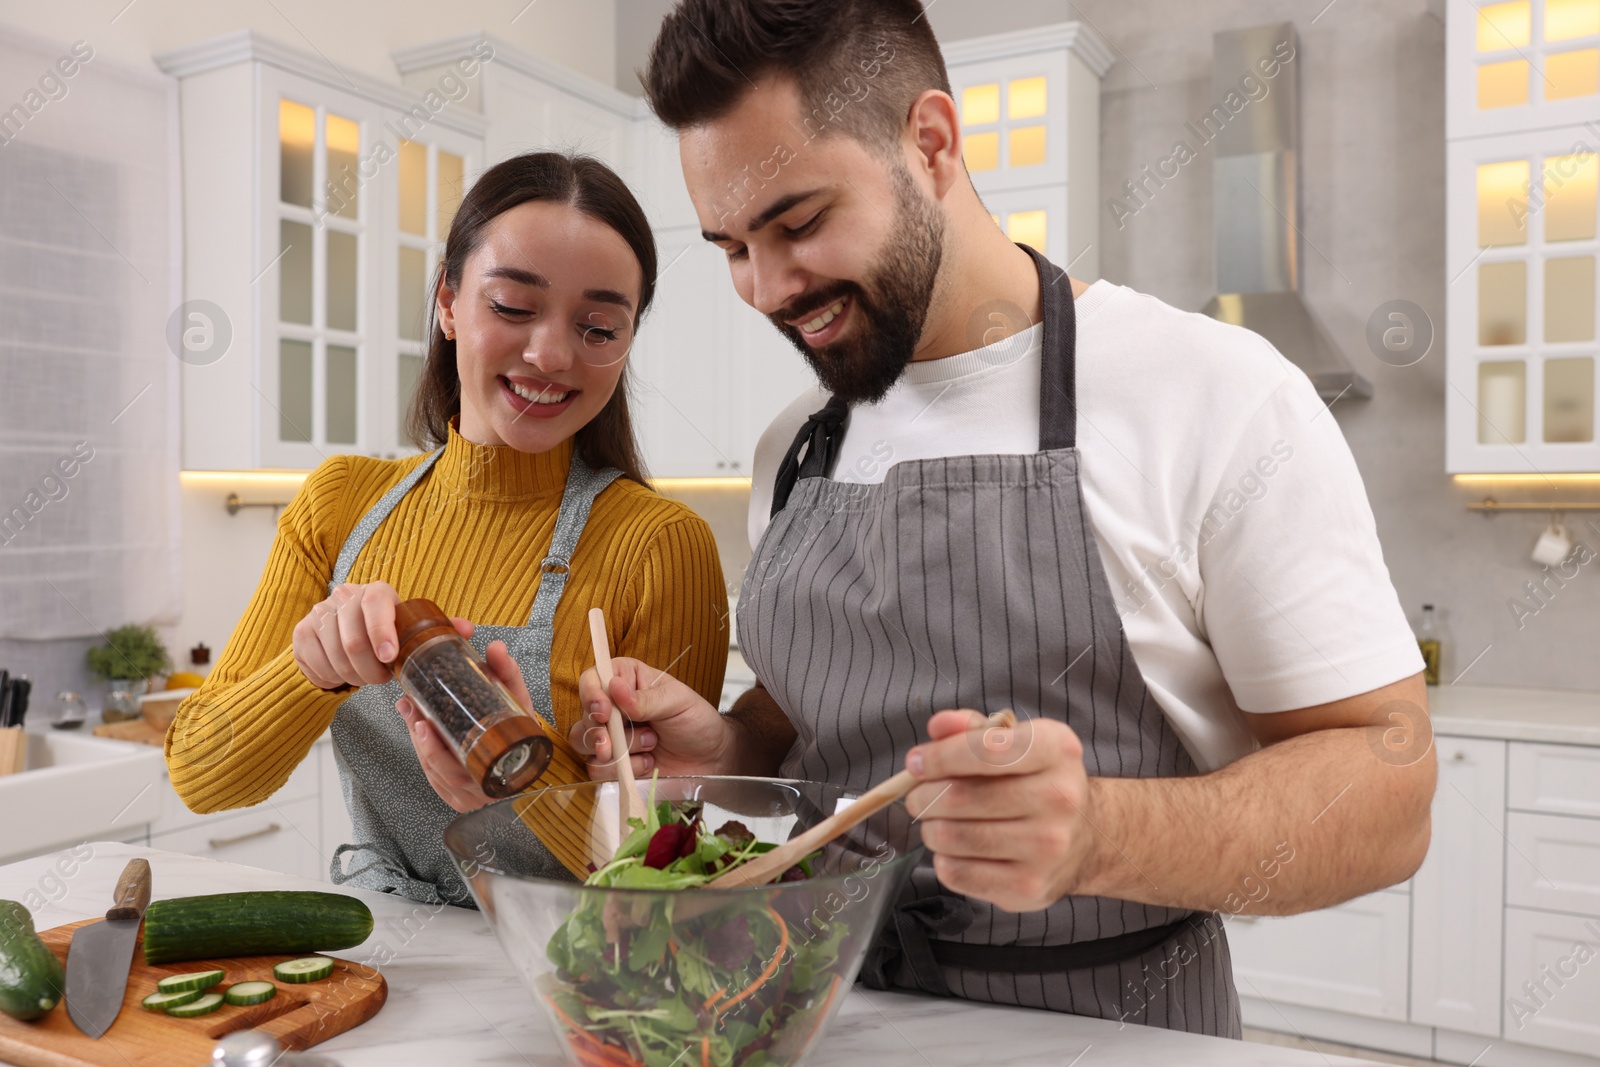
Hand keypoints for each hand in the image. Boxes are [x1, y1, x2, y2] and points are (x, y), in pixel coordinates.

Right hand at [293, 581, 403, 688]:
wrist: (350, 627)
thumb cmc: (382, 632)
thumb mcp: (401, 629)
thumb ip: (406, 639)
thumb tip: (406, 662)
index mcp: (375, 590)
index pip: (375, 604)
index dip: (382, 633)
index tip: (389, 657)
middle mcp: (344, 596)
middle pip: (354, 642)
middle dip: (370, 671)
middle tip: (379, 678)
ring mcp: (319, 612)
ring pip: (337, 660)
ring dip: (353, 678)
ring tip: (362, 676)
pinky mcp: (301, 632)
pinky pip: (318, 668)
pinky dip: (333, 680)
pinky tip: (341, 673)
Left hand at [396, 618, 536, 812]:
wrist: (529, 753)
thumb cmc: (523, 728)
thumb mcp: (518, 700)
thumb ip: (507, 673)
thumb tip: (495, 647)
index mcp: (501, 770)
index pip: (461, 770)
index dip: (436, 751)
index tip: (423, 724)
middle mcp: (486, 789)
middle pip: (443, 773)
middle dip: (422, 742)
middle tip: (412, 713)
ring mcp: (472, 798)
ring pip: (437, 777)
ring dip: (420, 746)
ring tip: (412, 717)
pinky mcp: (460, 798)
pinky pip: (437, 781)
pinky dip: (425, 756)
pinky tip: (418, 733)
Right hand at [570, 657, 731, 779]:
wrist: (710, 759)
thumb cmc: (696, 720)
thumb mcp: (677, 702)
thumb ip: (645, 699)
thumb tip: (615, 688)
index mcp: (627, 680)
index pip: (593, 679)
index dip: (591, 695)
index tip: (603, 711)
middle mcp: (613, 707)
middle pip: (584, 716)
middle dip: (601, 732)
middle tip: (614, 743)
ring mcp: (611, 736)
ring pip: (586, 744)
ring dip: (619, 750)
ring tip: (651, 744)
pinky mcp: (614, 763)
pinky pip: (598, 769)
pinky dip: (625, 768)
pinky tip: (649, 763)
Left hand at [904, 710, 1098, 912]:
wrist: (1085, 839)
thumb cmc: (1037, 781)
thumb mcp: (1015, 741)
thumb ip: (972, 728)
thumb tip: (938, 726)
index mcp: (1056, 750)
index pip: (985, 750)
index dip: (939, 756)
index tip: (916, 763)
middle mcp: (1059, 798)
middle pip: (961, 796)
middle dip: (923, 795)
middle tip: (918, 796)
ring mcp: (1047, 848)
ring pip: (953, 836)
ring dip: (930, 828)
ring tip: (936, 821)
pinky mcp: (1029, 887)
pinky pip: (958, 873)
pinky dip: (943, 859)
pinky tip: (956, 849)